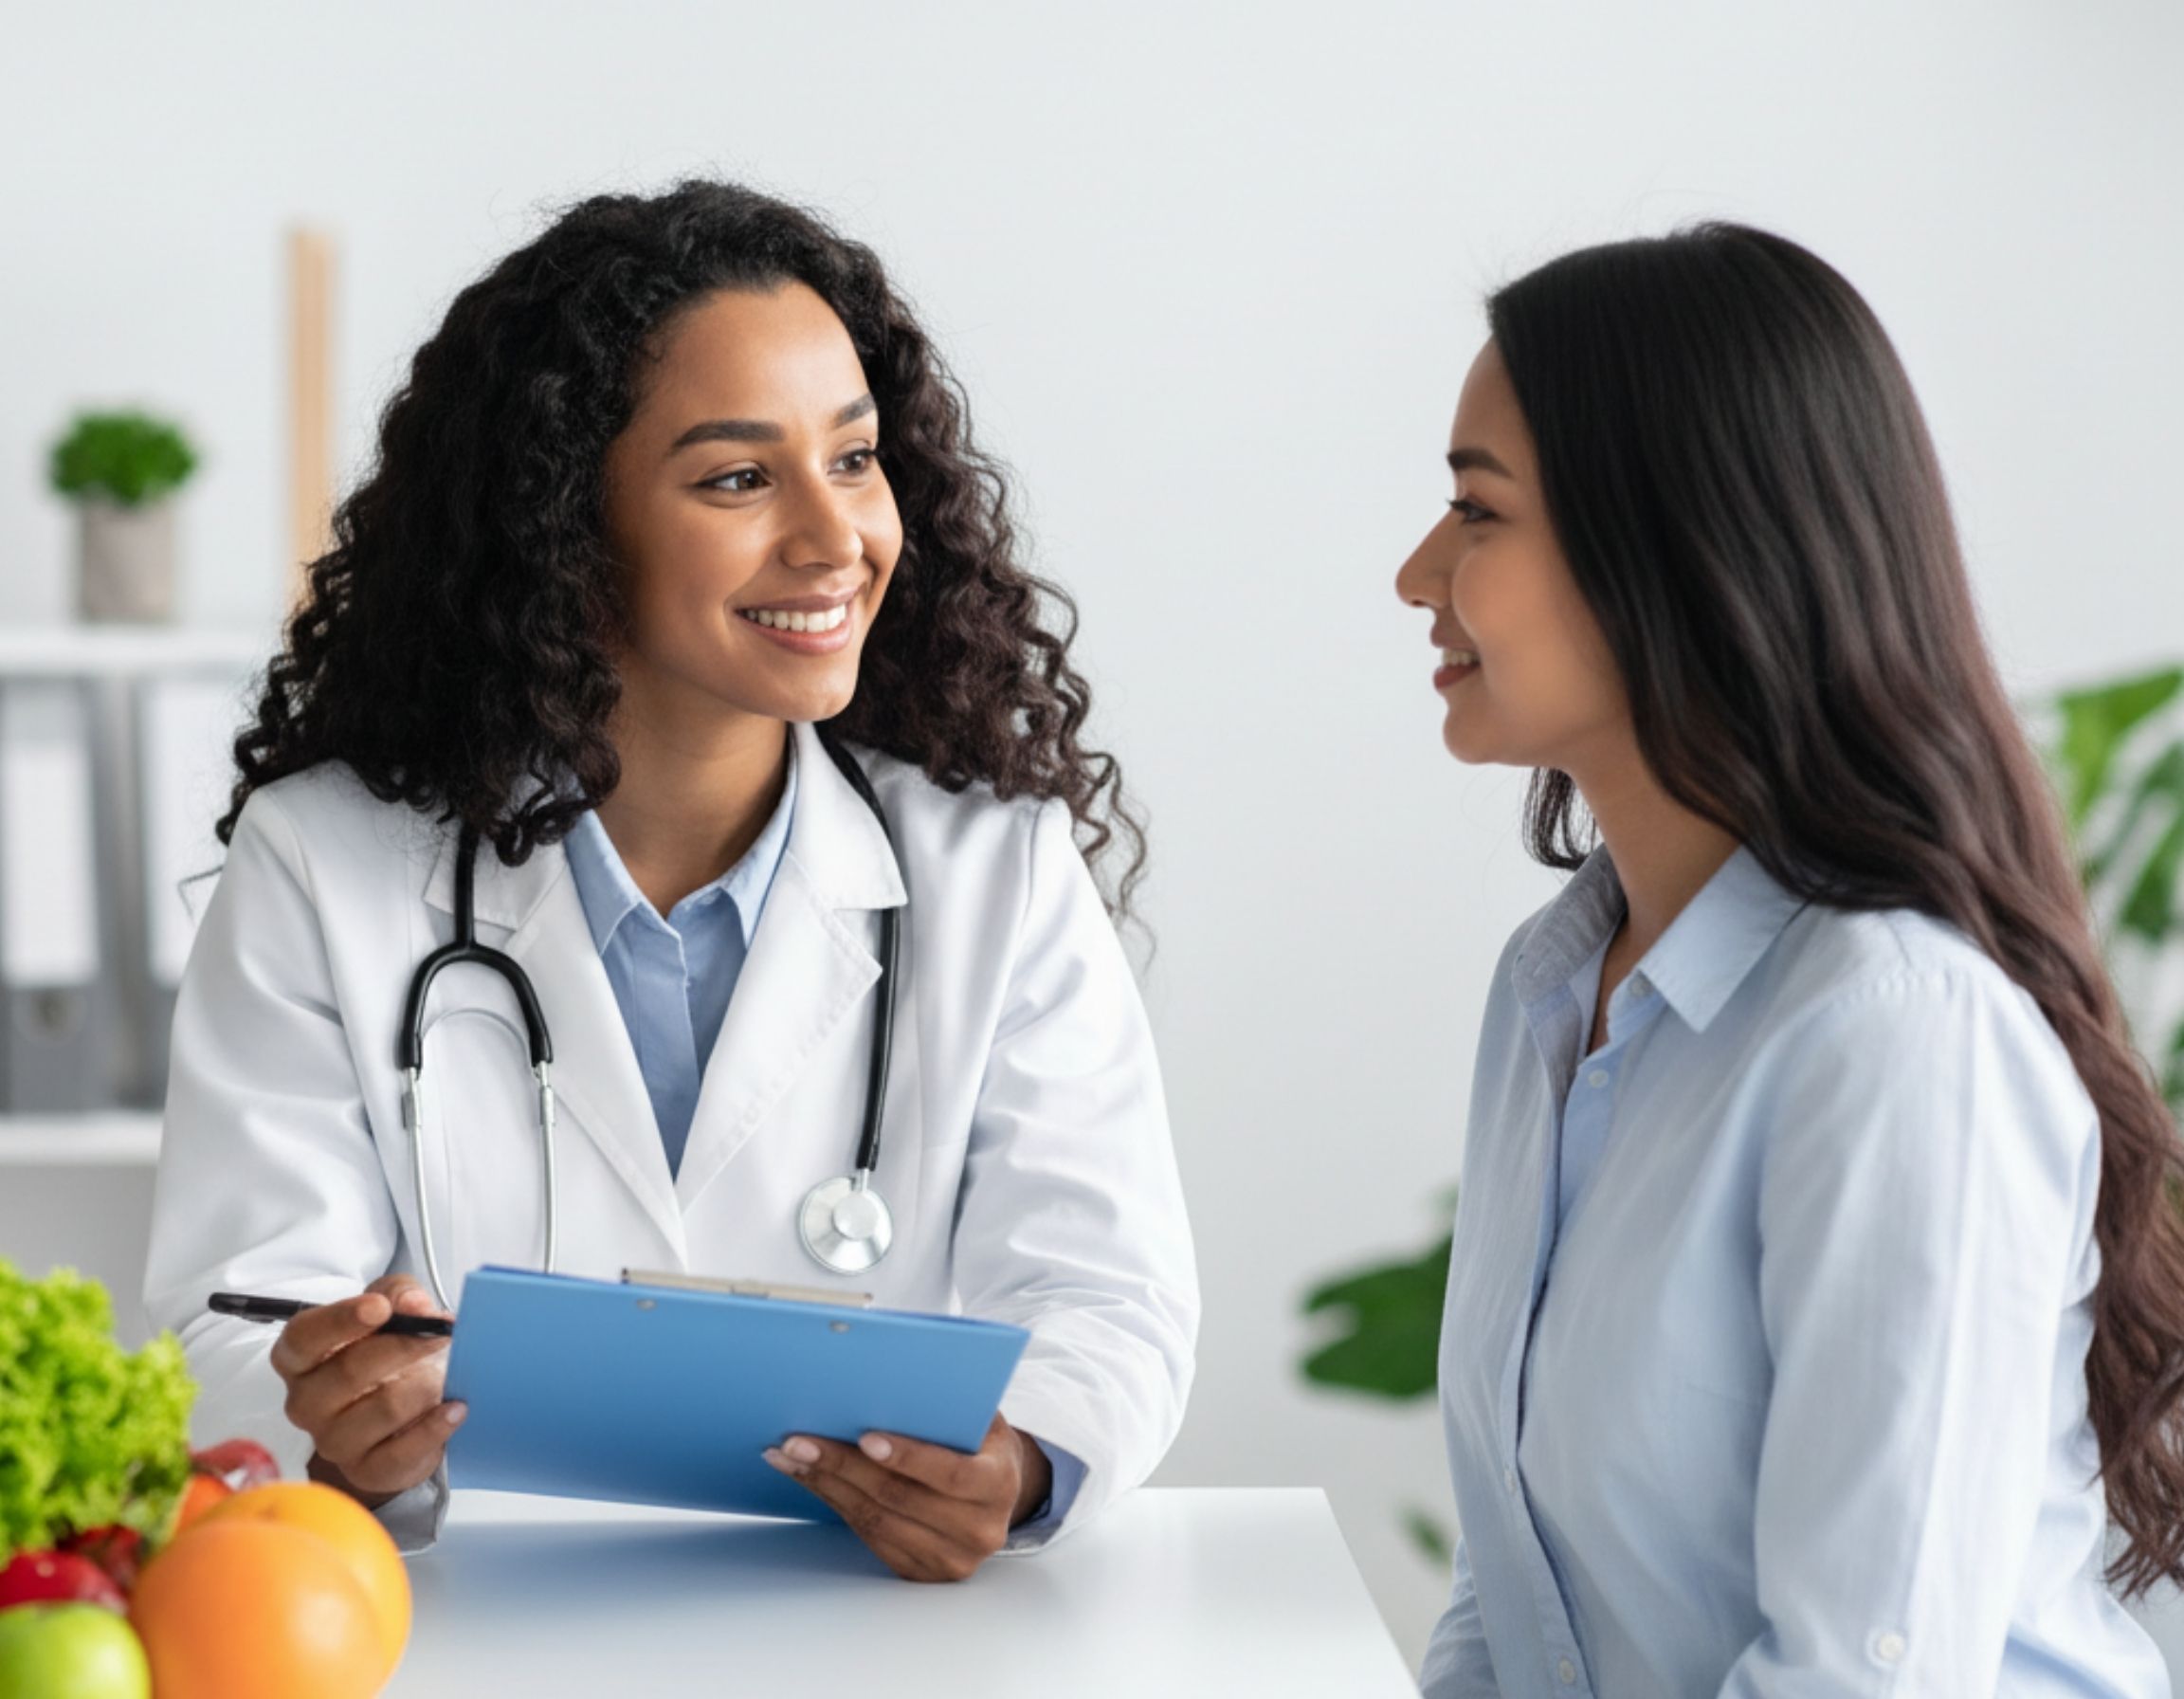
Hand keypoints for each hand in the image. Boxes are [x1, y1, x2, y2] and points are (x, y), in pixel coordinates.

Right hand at [268, 1274, 464, 1508]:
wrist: (404, 1410)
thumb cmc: (387, 1352)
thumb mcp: (392, 1307)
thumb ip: (399, 1293)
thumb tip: (414, 1306)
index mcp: (299, 1358)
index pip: (303, 1338)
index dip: (341, 1320)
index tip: (380, 1307)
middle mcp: (305, 1402)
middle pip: (349, 1372)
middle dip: (403, 1347)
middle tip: (441, 1334)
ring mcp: (332, 1441)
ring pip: (383, 1409)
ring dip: (425, 1386)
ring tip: (445, 1376)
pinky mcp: (365, 1470)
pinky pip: (402, 1452)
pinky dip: (435, 1427)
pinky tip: (455, 1409)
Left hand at [763, 1413, 1054, 1582]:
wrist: (996, 1493)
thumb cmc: (980, 1442)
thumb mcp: (980, 1418)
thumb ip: (948, 1405)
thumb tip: (893, 1379)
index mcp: (998, 1485)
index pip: (951, 1473)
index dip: (907, 1456)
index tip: (865, 1436)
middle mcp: (979, 1530)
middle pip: (899, 1498)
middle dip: (843, 1466)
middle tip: (799, 1441)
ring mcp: (950, 1559)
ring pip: (875, 1521)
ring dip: (826, 1485)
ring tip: (790, 1457)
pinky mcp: (920, 1572)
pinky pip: (869, 1538)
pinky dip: (834, 1505)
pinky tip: (811, 1480)